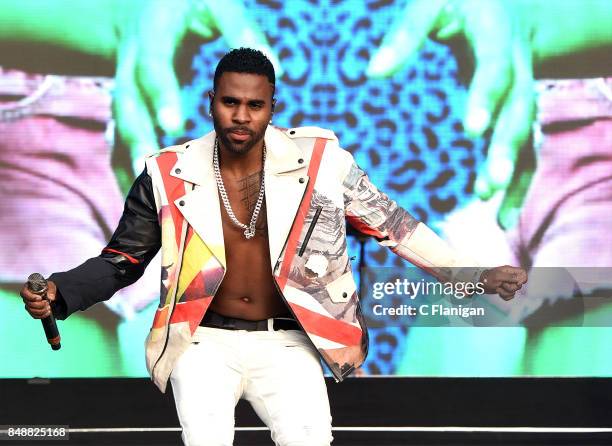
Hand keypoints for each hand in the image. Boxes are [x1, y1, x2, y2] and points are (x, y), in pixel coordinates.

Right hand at [20, 280, 57, 318]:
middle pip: (28, 304)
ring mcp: (28, 305)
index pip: (23, 293)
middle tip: (47, 302)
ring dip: (41, 311)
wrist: (50, 293)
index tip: (40, 298)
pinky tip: (48, 312)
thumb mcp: (51, 286)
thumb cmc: (48, 288)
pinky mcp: (32, 311)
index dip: (30, 297)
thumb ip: (51, 290)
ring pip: (31, 310)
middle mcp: (26, 297)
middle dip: (39, 305)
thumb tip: (51, 298)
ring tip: (48, 307)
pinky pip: (34, 316)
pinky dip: (42, 315)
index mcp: (28, 289)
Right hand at [113, 0, 280, 175]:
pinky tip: (130, 175)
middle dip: (137, 130)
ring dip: (129, 148)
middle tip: (146, 158)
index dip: (162, 97)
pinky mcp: (127, 97)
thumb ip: (240, 29)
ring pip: (121, 120)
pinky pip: (120, 128)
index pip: (153, 69)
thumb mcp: (214, 6)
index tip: (174, 124)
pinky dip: (120, 152)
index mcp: (151, 38)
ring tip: (137, 176)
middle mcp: (132, 62)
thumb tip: (273, 64)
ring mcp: (125, 82)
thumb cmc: (188, 5)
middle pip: (128, 101)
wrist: (144, 6)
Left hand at [367, 0, 534, 200]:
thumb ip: (406, 34)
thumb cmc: (462, 3)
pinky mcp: (519, 113)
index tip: (470, 130)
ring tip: (493, 210)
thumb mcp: (433, 4)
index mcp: (498, 39)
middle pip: (519, 111)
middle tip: (489, 185)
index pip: (495, 70)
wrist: (509, 3)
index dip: (485, 99)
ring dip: (512, 175)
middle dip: (504, 150)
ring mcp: (524, 93)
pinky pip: (527, 151)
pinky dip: (518, 185)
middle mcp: (519, 70)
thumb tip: (372, 73)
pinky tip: (502, 216)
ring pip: (526, 137)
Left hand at [480, 266, 527, 299]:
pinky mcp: (505, 290)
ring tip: (497, 288)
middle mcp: (510, 277)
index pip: (523, 273)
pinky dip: (504, 296)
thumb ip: (510, 277)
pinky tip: (498, 292)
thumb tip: (520, 279)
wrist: (478, 284)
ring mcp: (508, 284)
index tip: (517, 283)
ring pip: (514, 292)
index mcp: (509, 270)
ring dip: (505, 292)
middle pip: (519, 285)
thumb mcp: (498, 276)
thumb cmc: (487, 278)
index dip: (523, 279)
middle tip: (502, 284)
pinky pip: (510, 296)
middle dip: (511, 287)